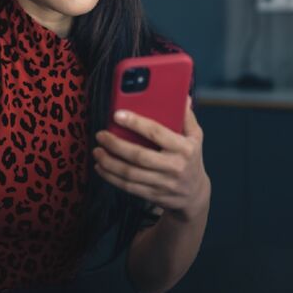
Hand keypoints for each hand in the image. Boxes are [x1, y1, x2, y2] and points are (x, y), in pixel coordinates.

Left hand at [92, 97, 210, 220]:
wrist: (194, 194)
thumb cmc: (191, 159)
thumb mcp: (195, 137)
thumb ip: (186, 117)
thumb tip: (182, 97)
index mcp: (184, 148)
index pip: (156, 133)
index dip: (135, 123)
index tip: (117, 115)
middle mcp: (174, 166)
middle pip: (139, 156)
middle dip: (115, 145)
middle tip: (100, 135)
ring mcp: (163, 183)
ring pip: (130, 173)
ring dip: (109, 162)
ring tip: (96, 151)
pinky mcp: (153, 194)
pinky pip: (128, 186)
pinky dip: (111, 177)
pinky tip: (101, 167)